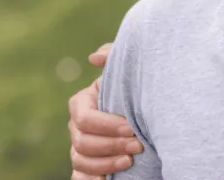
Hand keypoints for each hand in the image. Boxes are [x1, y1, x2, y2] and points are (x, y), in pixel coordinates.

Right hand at [68, 43, 142, 178]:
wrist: (147, 110)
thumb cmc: (135, 87)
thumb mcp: (126, 70)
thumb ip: (113, 57)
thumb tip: (94, 58)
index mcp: (82, 103)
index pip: (83, 117)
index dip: (106, 125)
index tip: (131, 127)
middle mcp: (77, 127)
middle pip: (82, 142)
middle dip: (111, 145)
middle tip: (138, 145)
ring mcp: (80, 147)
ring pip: (81, 160)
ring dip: (105, 163)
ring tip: (130, 160)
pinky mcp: (88, 165)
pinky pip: (80, 177)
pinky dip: (91, 179)